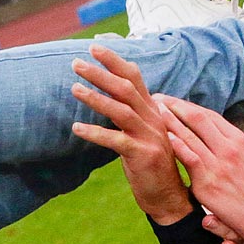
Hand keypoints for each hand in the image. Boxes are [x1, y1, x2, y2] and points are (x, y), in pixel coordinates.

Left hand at [71, 45, 193, 224]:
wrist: (170, 196)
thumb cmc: (150, 164)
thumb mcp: (141, 134)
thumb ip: (129, 114)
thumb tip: (110, 96)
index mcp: (153, 111)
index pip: (135, 78)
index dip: (115, 61)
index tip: (94, 47)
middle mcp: (154, 119)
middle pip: (127, 89)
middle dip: (101, 73)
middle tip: (76, 63)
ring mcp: (150, 136)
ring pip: (121, 110)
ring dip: (96, 98)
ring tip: (74, 88)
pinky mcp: (143, 155)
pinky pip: (115, 140)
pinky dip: (95, 133)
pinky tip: (76, 128)